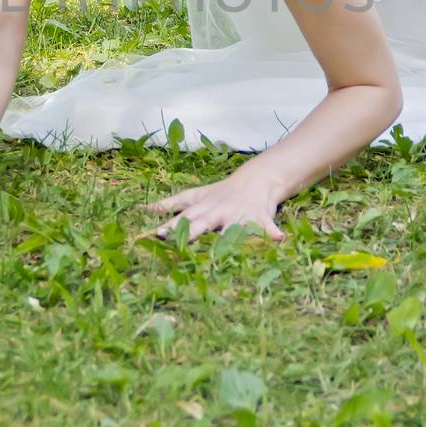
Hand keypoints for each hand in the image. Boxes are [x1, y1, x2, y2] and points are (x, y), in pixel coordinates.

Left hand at [145, 174, 285, 242]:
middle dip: (192, 233)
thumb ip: (173, 204)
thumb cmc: (221, 193)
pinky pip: (267, 227)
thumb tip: (145, 209)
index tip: (157, 234)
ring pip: (234, 228)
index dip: (172, 226)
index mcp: (204, 208)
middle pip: (204, 224)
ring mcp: (239, 215)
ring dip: (230, 236)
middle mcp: (219, 212)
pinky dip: (273, 233)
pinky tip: (279, 239)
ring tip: (225, 246)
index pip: (184, 218)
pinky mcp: (259, 218)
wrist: (256, 180)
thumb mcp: (197, 196)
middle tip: (180, 242)